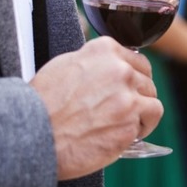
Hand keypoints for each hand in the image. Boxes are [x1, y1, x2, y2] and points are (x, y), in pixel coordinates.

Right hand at [30, 37, 162, 179]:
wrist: (33, 136)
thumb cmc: (43, 105)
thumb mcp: (66, 66)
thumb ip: (95, 62)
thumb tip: (112, 65)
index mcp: (104, 50)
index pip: (136, 60)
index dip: (133, 77)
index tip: (127, 88)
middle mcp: (120, 69)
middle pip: (147, 81)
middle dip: (138, 96)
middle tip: (122, 110)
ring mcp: (127, 96)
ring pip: (153, 101)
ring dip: (143, 113)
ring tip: (125, 123)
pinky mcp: (131, 121)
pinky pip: (149, 121)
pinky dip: (141, 129)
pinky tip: (125, 134)